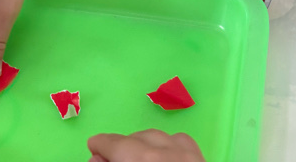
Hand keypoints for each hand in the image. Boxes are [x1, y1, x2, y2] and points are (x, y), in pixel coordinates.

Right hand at [87, 130, 204, 161]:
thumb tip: (97, 159)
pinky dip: (168, 144)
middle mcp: (168, 152)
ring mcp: (190, 155)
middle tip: (108, 157)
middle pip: (136, 139)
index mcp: (142, 159)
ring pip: (160, 136)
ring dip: (143, 143)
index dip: (100, 145)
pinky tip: (162, 154)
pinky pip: (182, 142)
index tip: (93, 146)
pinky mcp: (202, 158)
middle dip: (121, 146)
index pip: (116, 144)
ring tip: (132, 156)